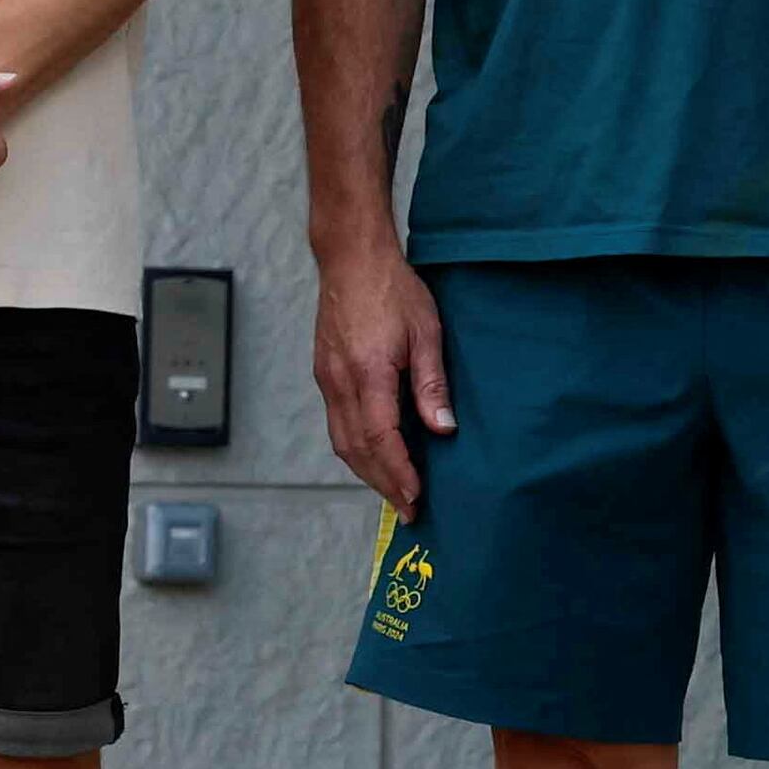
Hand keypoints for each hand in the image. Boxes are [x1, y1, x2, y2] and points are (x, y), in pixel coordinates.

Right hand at [312, 244, 457, 511]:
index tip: (416, 498)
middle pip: (357, 450)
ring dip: (366, 471)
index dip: (399, 473)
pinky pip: (336, 423)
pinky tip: (374, 454)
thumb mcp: (426, 333)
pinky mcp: (324, 374)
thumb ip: (432, 385)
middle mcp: (340, 381)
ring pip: (341, 441)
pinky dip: (355, 449)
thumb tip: (444, 430)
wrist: (351, 258)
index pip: (381, 439)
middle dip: (383, 484)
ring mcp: (327, 378)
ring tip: (393, 490)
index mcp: (368, 373)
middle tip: (409, 509)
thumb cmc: (392, 289)